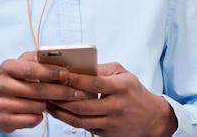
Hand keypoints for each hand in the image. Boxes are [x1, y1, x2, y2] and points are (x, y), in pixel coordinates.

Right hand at [0, 51, 89, 135]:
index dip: (51, 72)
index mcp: (6, 67)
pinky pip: (32, 120)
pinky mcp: (4, 121)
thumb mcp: (20, 66)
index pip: (32, 69)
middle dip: (61, 91)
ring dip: (49, 105)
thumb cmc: (12, 82)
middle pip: (38, 90)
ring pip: (37, 106)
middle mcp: (1, 85)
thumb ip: (38, 61)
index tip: (67, 74)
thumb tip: (62, 60)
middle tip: (78, 93)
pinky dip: (40, 116)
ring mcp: (0, 104)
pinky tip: (38, 111)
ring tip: (52, 101)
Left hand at [45, 62, 177, 136]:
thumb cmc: (133, 91)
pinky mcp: (106, 134)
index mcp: (119, 88)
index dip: (74, 79)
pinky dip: (68, 120)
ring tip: (47, 103)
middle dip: (61, 98)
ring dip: (60, 112)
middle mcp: (115, 107)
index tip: (58, 74)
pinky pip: (84, 127)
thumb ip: (101, 69)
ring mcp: (111, 123)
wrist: (152, 118)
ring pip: (80, 120)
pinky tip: (58, 112)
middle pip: (82, 105)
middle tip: (45, 90)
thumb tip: (78, 66)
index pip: (93, 83)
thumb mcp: (122, 74)